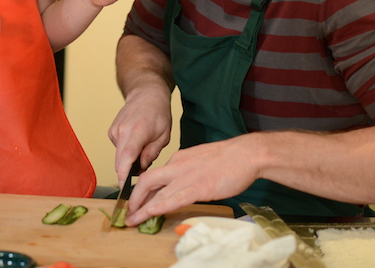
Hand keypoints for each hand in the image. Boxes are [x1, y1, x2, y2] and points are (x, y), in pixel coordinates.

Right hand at [107, 87, 171, 186]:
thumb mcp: (164, 135)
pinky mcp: (111, 132)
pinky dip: (126, 152)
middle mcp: (122, 130)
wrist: (146, 94)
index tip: (124, 186)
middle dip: (128, 171)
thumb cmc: (158, 113)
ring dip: (129, 160)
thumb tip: (140, 169)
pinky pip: (118, 150)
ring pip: (119, 156)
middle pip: (120, 160)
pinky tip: (136, 141)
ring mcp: (114, 131)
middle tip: (144, 169)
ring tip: (144, 147)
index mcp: (138, 130)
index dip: (124, 173)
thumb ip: (152, 153)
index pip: (127, 155)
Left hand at [125, 135, 258, 225]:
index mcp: (179, 159)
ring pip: (157, 192)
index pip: (154, 175)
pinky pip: (174, 199)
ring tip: (132, 220)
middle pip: (147, 181)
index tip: (137, 201)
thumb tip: (180, 182)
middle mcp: (178, 166)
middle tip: (127, 212)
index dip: (142, 190)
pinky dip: (160, 207)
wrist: (246, 154)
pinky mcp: (199, 188)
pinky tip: (150, 214)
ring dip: (142, 208)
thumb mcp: (200, 159)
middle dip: (134, 198)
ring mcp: (187, 177)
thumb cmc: (229, 158)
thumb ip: (187, 169)